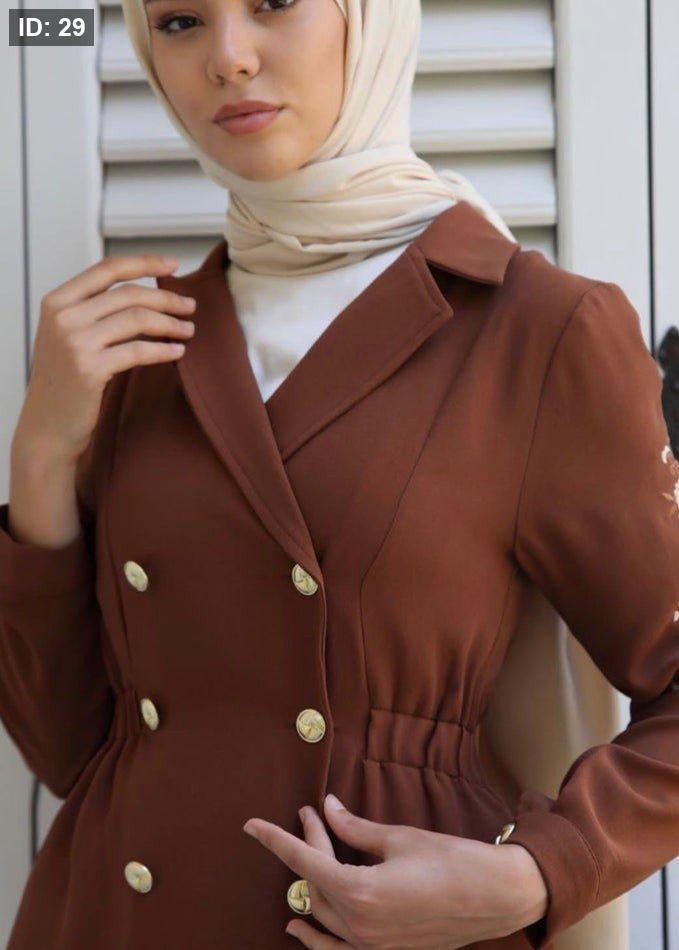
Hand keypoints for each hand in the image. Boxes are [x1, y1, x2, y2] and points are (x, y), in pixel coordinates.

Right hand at [14, 254, 196, 466]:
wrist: (46, 427)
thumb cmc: (65, 382)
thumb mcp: (68, 336)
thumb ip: (93, 312)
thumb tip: (146, 294)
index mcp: (57, 301)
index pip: (107, 269)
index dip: (144, 263)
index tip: (173, 265)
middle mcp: (63, 316)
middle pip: (129, 294)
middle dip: (167, 298)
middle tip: (191, 307)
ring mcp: (74, 342)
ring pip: (138, 319)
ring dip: (171, 323)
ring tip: (188, 330)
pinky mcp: (90, 369)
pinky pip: (139, 351)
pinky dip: (164, 350)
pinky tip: (178, 352)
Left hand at [243, 794, 548, 947]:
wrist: (496, 897)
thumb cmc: (452, 861)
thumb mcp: (399, 838)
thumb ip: (355, 827)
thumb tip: (328, 808)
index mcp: (361, 892)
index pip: (304, 862)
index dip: (275, 839)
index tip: (251, 825)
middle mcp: (360, 926)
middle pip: (315, 883)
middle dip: (309, 844)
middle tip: (314, 814)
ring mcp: (371, 947)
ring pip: (323, 913)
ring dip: (311, 882)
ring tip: (303, 851)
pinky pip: (337, 948)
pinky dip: (316, 935)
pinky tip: (299, 924)